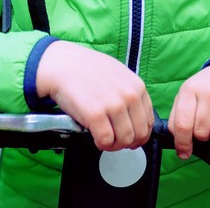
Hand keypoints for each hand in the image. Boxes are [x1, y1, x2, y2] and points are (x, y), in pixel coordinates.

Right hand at [36, 40, 152, 150]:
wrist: (61, 64)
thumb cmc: (85, 69)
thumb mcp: (117, 75)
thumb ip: (129, 94)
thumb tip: (134, 119)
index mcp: (137, 87)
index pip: (149, 122)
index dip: (139, 135)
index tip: (129, 137)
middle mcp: (129, 96)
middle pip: (139, 134)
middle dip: (127, 142)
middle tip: (114, 140)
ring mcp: (113, 105)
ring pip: (124, 140)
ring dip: (113, 145)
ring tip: (103, 139)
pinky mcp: (95, 114)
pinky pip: (106, 140)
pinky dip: (101, 144)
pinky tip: (94, 137)